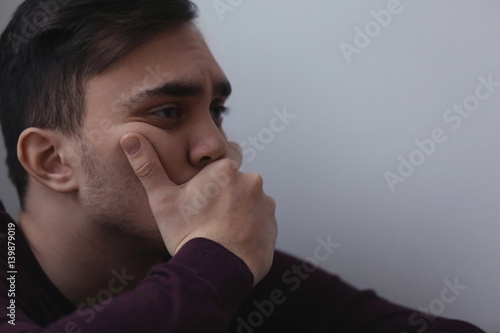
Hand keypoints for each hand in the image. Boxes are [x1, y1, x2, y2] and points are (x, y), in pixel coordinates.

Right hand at [120, 134, 277, 284]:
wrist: (214, 271)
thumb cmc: (187, 233)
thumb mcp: (162, 200)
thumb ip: (148, 167)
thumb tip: (128, 137)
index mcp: (226, 169)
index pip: (224, 158)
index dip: (213, 174)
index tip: (204, 191)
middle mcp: (252, 180)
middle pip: (237, 182)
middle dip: (226, 194)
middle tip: (208, 216)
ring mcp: (266, 204)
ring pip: (250, 202)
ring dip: (240, 211)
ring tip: (221, 231)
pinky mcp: (273, 226)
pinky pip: (261, 222)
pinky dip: (250, 228)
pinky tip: (234, 241)